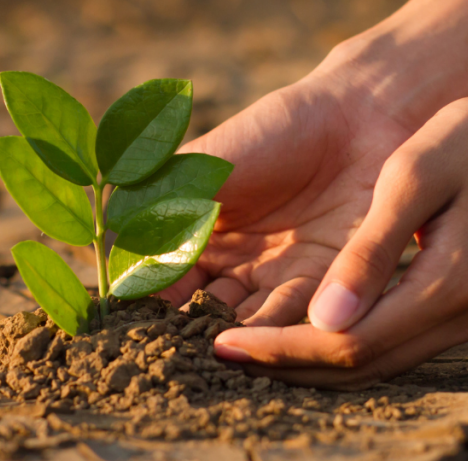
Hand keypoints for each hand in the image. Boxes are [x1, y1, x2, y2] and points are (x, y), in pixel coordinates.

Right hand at [158, 57, 417, 326]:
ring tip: (219, 348)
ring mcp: (275, 279)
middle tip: (175, 349)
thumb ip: (156, 208)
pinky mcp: (323, 287)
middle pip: (198, 312)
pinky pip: (293, 320)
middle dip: (186, 333)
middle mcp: (231, 265)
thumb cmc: (274, 131)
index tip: (133, 319)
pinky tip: (261, 341)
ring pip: (244, 323)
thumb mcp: (203, 166)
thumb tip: (108, 258)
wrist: (359, 118)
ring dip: (231, 338)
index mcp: (192, 233)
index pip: (157, 279)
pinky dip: (276, 335)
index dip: (144, 301)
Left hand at [213, 51, 467, 388]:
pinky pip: (397, 344)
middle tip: (221, 350)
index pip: (349, 344)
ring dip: (312, 359)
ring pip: (379, 363)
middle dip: (287, 363)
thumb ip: (370, 251)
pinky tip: (303, 325)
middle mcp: (466, 315)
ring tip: (249, 343)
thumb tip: (323, 320)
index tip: (222, 342)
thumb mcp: (415, 177)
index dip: (281, 349)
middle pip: (361, 367)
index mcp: (450, 283)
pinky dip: (345, 343)